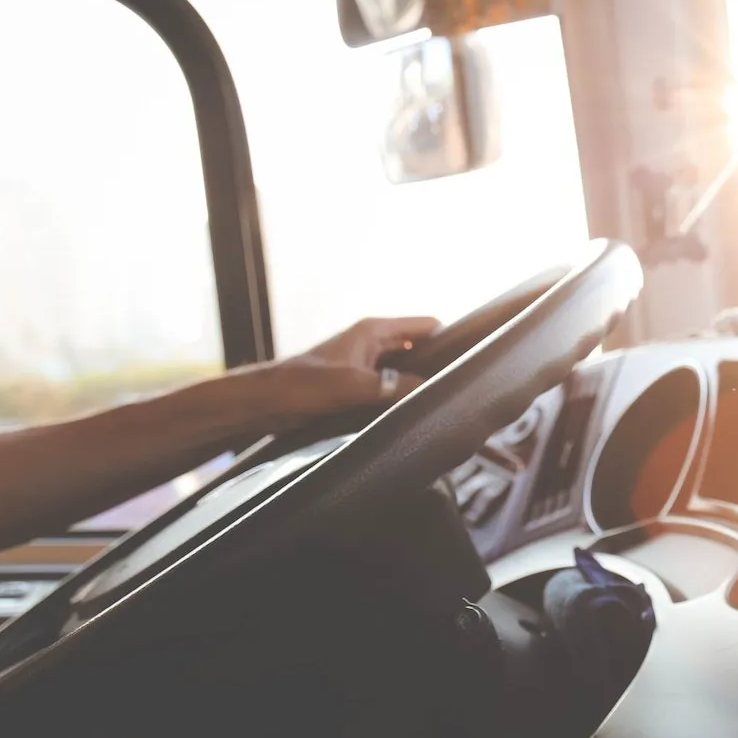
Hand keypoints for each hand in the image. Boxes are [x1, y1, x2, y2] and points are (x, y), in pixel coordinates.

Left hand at [217, 316, 442, 429]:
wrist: (265, 403)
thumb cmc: (302, 385)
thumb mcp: (353, 385)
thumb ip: (392, 386)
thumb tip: (430, 390)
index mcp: (375, 330)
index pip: (426, 325)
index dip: (450, 337)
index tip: (472, 357)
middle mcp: (373, 343)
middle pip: (420, 347)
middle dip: (438, 363)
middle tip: (462, 385)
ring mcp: (365, 364)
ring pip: (405, 370)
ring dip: (419, 383)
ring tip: (443, 400)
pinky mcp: (357, 384)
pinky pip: (390, 387)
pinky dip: (402, 396)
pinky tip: (414, 412)